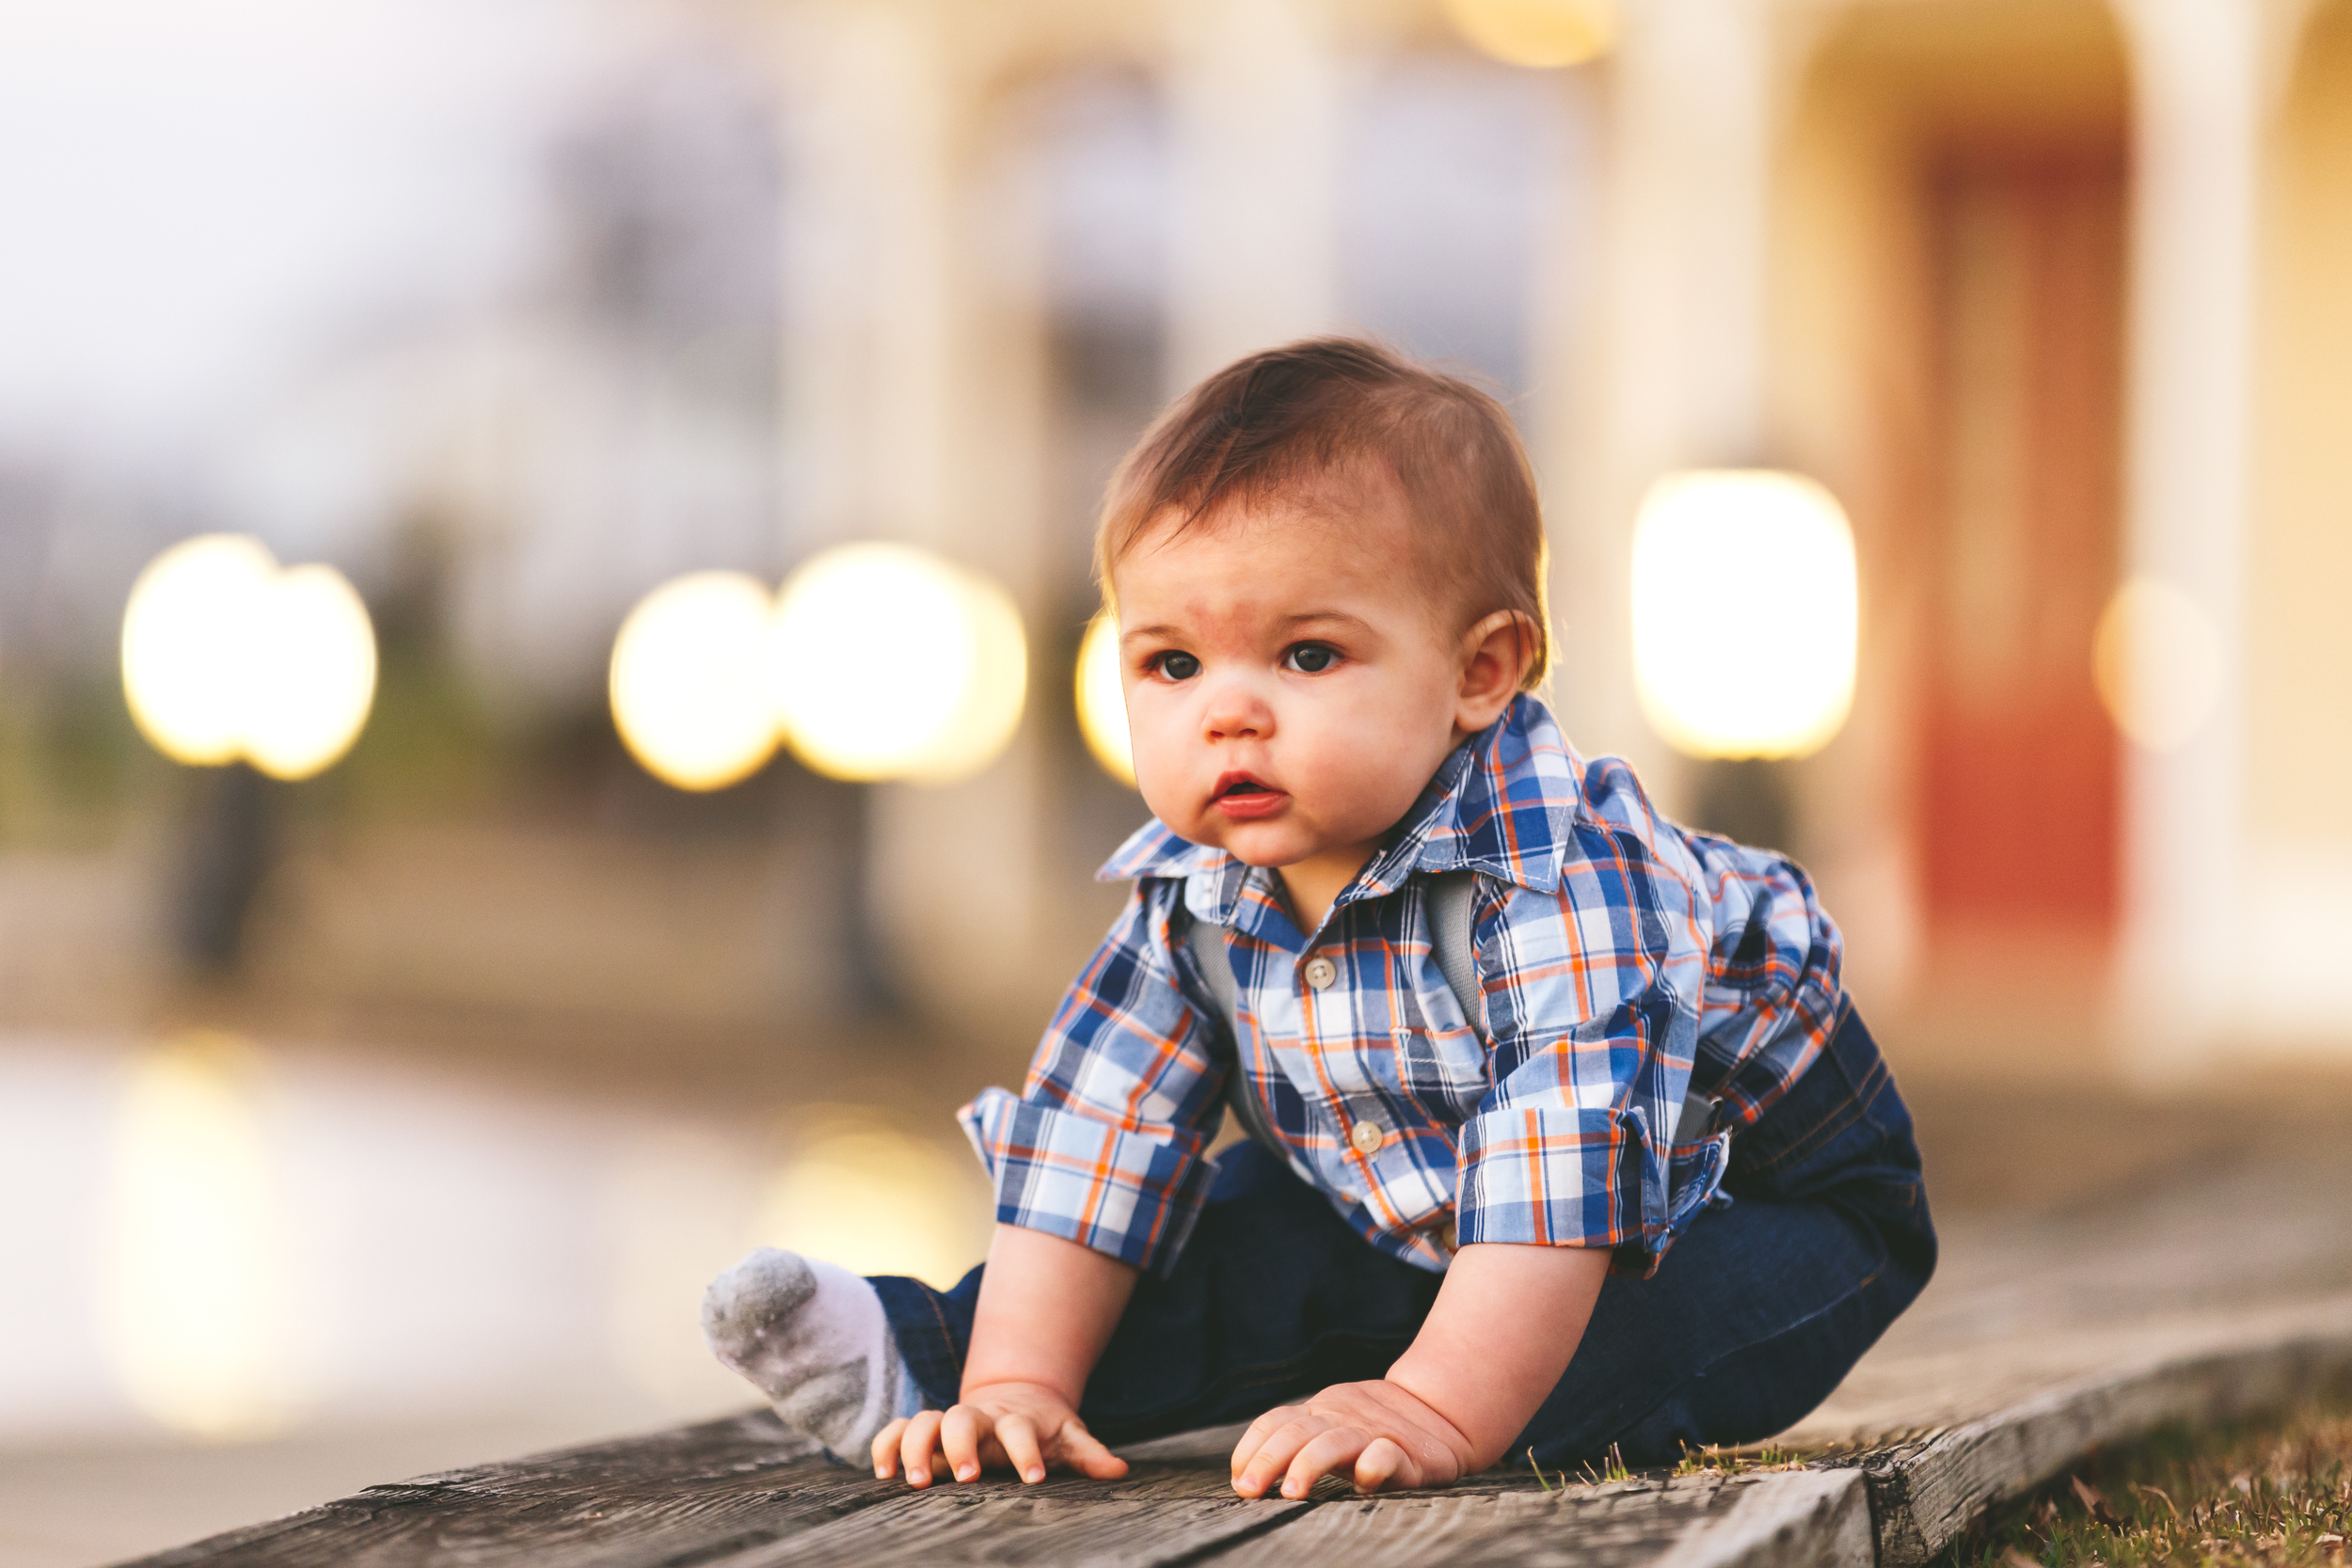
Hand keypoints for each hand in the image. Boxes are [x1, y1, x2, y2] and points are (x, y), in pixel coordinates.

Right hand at [871, 1380, 1129, 1488]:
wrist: (1015, 1397)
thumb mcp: (1069, 1438)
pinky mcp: (926, 1431)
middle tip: (967, 1477)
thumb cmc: (1043, 1428)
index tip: (1034, 1480)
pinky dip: (887, 1445)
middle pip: (963, 1418)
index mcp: (1016, 1421)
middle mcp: (979, 1419)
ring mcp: (949, 1422)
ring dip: (917, 1446)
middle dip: (961, 1444)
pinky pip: (898, 1429)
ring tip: (917, 1481)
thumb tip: (1120, 1470)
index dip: (1026, 1453)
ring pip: (925, 1421)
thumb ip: (1090, 1453)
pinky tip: (882, 1475)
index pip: (1020, 1430)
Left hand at [1229, 1379, 1477, 1498]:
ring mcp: (1372, 1433)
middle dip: (1267, 1459)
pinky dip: (1371, 1465)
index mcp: (1318, 1414)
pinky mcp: (1406, 1453)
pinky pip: (1384, 1454)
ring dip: (1308, 1463)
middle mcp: (1340, 1419)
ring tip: (1292, 1492)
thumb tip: (1243, 1480)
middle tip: (1249, 1490)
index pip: (1274, 1422)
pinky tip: (1362, 1482)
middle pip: (1296, 1431)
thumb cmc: (1372, 1433)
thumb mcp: (1330, 1431)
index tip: (1238, 1481)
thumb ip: (1297, 1446)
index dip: (1250, 1448)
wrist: (1440, 1414)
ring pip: (1334, 1441)